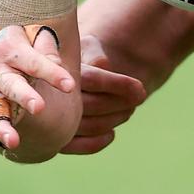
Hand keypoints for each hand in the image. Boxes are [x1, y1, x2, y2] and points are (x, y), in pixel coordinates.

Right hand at [0, 25, 75, 149]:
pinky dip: (0, 133)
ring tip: (13, 140)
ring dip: (4, 124)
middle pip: (13, 84)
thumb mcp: (34, 37)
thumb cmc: (25, 45)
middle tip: (39, 108)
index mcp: (10, 45)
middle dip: (25, 96)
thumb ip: (46, 46)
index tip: (71, 86)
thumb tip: (56, 62)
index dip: (53, 73)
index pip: (35, 61)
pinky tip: (11, 143)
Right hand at [60, 34, 146, 154]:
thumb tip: (102, 66)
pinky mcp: (57, 141)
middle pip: (94, 105)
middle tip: (138, 98)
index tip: (141, 89)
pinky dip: (99, 142)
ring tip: (129, 110)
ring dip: (116, 119)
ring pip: (91, 126)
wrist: (64, 79)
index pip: (94, 79)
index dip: (120, 85)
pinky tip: (111, 133)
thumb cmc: (80, 59)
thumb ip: (95, 53)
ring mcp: (53, 122)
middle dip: (122, 102)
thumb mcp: (87, 47)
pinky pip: (81, 146)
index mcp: (60, 70)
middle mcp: (52, 97)